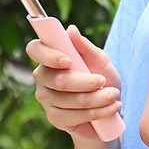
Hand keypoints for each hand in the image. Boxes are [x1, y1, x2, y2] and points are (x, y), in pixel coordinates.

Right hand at [25, 24, 122, 141]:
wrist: (109, 104)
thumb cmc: (101, 75)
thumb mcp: (99, 59)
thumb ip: (85, 46)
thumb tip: (71, 29)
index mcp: (48, 55)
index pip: (35, 49)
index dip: (49, 55)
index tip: (68, 61)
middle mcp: (42, 76)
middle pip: (56, 80)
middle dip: (84, 82)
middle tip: (103, 80)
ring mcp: (46, 98)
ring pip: (69, 100)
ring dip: (96, 98)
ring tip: (113, 95)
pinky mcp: (54, 118)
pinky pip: (74, 116)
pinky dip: (97, 112)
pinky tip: (110, 108)